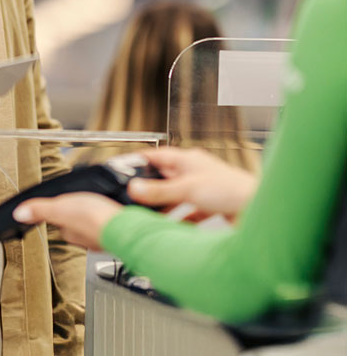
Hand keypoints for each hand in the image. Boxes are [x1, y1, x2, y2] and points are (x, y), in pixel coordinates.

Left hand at [12, 194, 121, 249]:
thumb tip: (18, 214)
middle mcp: (87, 236)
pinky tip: (114, 208)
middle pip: (79, 221)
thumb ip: (40, 210)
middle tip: (84, 199)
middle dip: (81, 210)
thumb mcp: (61, 208)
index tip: (63, 202)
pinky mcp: (120, 229)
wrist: (127, 225)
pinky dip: (111, 214)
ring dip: (97, 212)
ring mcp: (104, 234)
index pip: (61, 221)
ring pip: (95, 222)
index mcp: (71, 232)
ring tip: (99, 201)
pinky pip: (112, 220)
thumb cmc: (95, 220)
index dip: (61, 209)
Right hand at [128, 147, 257, 219]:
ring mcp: (204, 189)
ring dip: (165, 207)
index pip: (157, 156)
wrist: (261, 209)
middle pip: (166, 178)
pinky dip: (180, 221)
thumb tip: (134, 189)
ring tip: (149, 215)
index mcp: (188, 160)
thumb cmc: (232, 189)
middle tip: (133, 197)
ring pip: (177, 197)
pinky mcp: (212, 206)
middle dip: (150, 188)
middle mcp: (195, 172)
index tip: (124, 168)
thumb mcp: (187, 189)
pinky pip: (190, 213)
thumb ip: (159, 192)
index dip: (140, 161)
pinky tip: (174, 229)